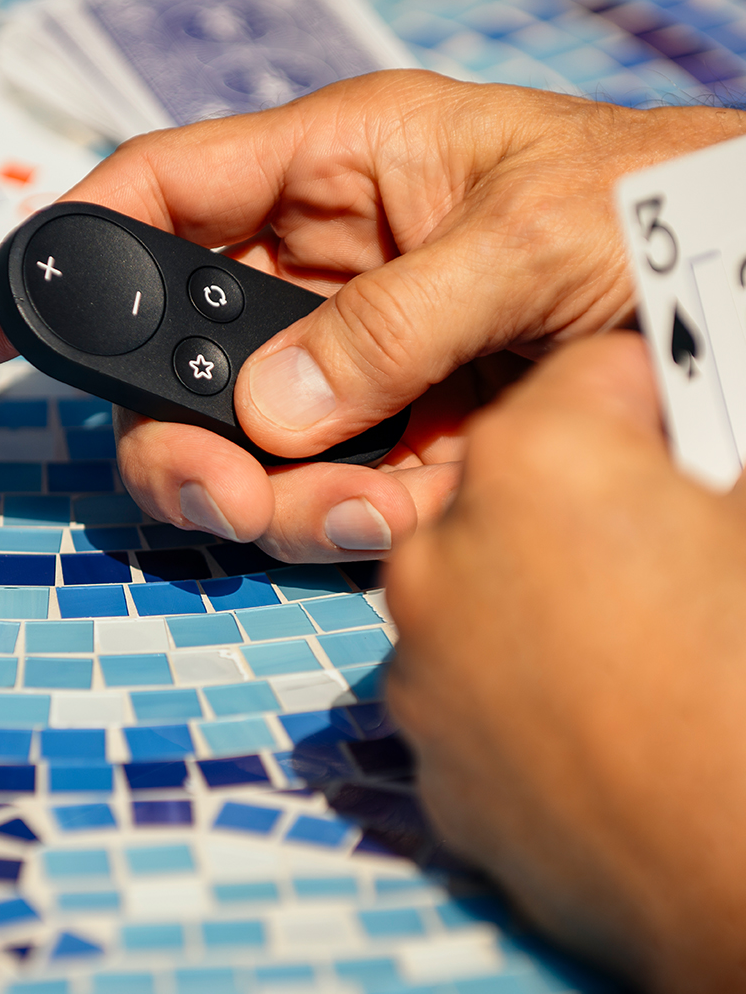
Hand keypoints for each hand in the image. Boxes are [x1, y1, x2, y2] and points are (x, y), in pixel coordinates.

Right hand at [0, 71, 744, 561]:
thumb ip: (394, 319)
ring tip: (348, 513)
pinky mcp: (401, 437)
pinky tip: (401, 519)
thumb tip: (272, 413)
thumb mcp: (527, 235)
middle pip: (183, 355)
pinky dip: (342, 524)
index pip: (161, 194)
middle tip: (203, 488)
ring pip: (246, 445)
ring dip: (266, 498)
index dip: (63, 249)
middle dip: (174, 433)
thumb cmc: (658, 201)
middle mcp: (328, 270)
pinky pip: (328, 493)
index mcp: (337, 169)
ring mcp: (357, 365)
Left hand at [387, 332, 745, 991]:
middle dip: (586, 495)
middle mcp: (440, 560)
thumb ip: (718, 438)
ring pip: (482, 584)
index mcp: (533, 468)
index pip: (587, 376)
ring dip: (544, 588)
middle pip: (513, 484)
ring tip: (638, 638)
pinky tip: (603, 713)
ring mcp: (425, 672)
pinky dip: (520, 678)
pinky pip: (472, 680)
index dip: (659, 397)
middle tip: (669, 542)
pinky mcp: (435, 765)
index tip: (688, 426)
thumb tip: (697, 437)